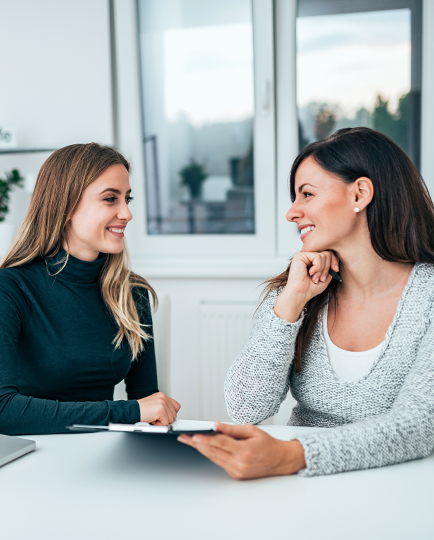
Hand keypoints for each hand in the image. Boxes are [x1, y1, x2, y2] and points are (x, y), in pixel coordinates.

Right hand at [137, 392, 180, 424]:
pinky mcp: (160, 410)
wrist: (129, 412)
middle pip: (175, 414)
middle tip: (155, 417)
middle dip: (166, 419)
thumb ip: (163, 407)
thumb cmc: (139, 411)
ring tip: (152, 418)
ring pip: (171, 419)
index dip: (171, 414)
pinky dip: (159, 425)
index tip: (164, 417)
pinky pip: (166, 423)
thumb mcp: (153, 406)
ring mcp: (162, 403)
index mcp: (162, 395)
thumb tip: (172, 415)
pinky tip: (152, 420)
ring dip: (162, 422)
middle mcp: (163, 397)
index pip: (176, 406)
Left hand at [178, 422, 305, 479]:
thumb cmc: (268, 443)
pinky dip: (212, 454)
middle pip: (213, 452)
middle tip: (184, 437)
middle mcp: (239, 463)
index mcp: (244, 451)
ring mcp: (237, 471)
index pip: (220, 443)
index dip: (205, 440)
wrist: (280, 460)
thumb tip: (216, 425)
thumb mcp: (252, 430)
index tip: (193, 436)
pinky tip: (204, 447)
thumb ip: (232, 429)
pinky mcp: (236, 475)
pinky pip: (220, 462)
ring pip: (214, 458)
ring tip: (189, 441)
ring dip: (201, 449)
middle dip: (197, 444)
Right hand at [274, 250, 339, 321]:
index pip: (328, 252)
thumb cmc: (310, 288)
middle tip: (322, 278)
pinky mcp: (299, 255)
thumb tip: (337, 256)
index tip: (335, 270)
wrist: (300, 294)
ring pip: (323, 255)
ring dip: (322, 269)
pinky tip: (311, 273)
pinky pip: (317, 256)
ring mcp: (303, 254)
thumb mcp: (326, 276)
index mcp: (313, 259)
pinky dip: (317, 267)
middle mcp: (308, 255)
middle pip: (327, 252)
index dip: (334, 261)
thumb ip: (331, 265)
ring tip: (315, 278)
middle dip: (328, 267)